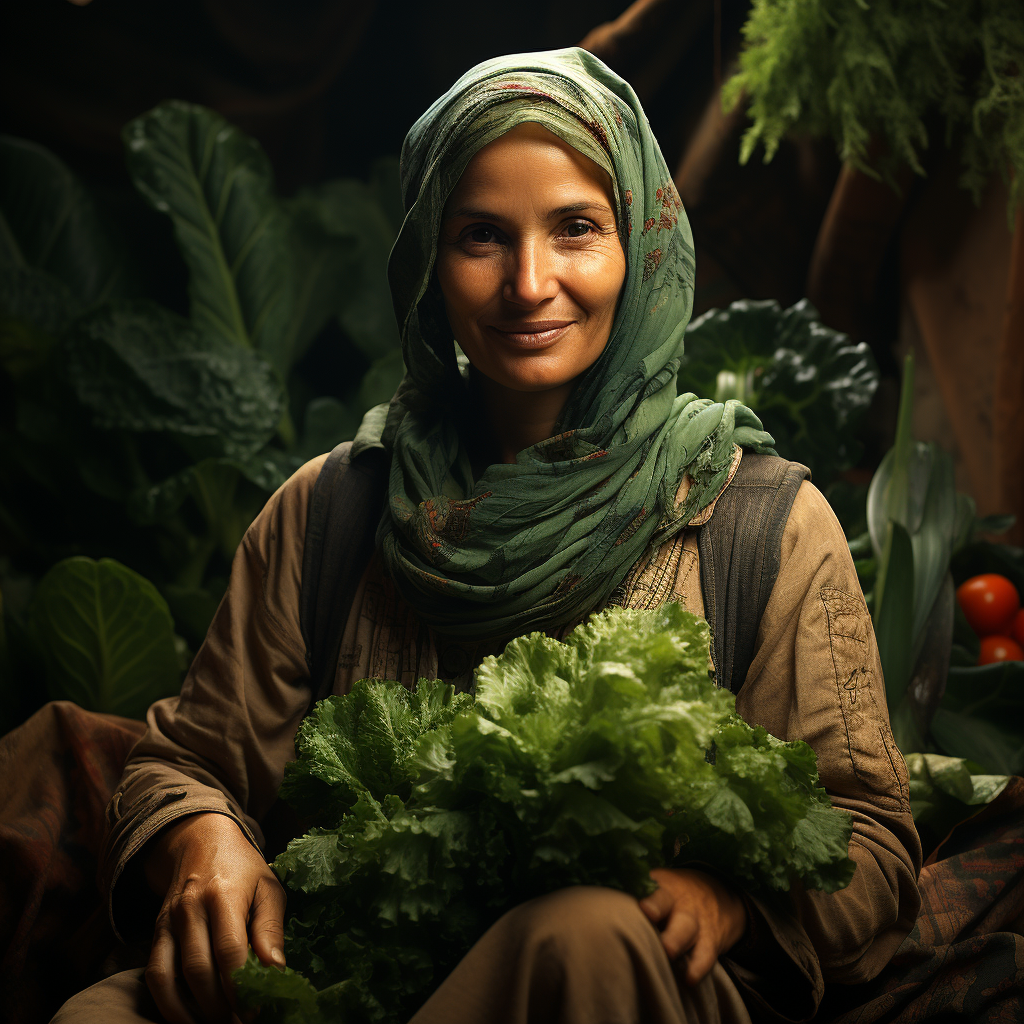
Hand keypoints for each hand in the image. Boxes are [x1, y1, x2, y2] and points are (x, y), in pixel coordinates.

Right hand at [143, 812, 286, 1023]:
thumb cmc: (244, 869)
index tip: (257, 1011)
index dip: (243, 988)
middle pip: (199, 970)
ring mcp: (168, 921)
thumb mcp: (268, 888)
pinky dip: (168, 1003)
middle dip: (220, 1007)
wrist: (201, 841)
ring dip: (193, 1011)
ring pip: (171, 977)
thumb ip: (270, 929)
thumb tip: (275, 970)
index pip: (230, 951)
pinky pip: (154, 975)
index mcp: (223, 894)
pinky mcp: (156, 932)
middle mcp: (190, 908)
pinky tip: (189, 1018)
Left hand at [638, 867, 747, 984]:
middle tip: (660, 939)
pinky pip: (706, 955)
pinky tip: (689, 979)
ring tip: (668, 954)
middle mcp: (682, 904)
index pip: (658, 892)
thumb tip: (600, 906)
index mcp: (665, 888)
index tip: (644, 909)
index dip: (652, 901)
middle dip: (667, 927)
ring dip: (678, 943)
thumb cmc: (674, 893)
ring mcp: (697, 922)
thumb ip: (637, 894)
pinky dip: (699, 967)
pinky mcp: (710, 941)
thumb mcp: (661, 885)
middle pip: (674, 912)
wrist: (719, 893)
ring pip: (689, 932)